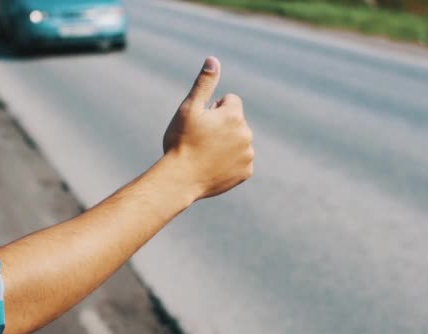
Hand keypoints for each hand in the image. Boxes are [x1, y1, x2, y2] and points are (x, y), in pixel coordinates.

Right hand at [163, 56, 253, 199]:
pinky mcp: (246, 172)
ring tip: (206, 154)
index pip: (230, 101)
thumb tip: (213, 60)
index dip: (213, 109)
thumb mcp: (189, 109)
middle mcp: (246, 133)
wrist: (180, 179)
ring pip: (238, 141)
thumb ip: (204, 84)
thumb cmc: (181, 142)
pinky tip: (213, 166)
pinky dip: (229, 162)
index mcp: (234, 115)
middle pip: (235, 122)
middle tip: (201, 140)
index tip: (201, 122)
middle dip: (222, 126)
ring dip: (226, 144)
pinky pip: (240, 161)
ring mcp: (248, 154)